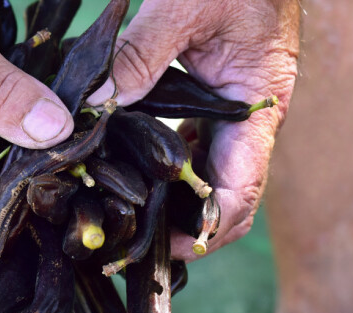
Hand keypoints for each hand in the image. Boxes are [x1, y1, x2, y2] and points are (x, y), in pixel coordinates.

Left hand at [87, 0, 300, 259]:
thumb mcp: (183, 6)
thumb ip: (142, 55)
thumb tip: (93, 105)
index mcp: (258, 109)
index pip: (241, 192)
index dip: (207, 230)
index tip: (163, 247)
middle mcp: (245, 121)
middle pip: (219, 196)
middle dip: (179, 227)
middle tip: (124, 243)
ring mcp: (226, 114)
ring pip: (200, 175)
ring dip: (166, 201)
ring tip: (116, 217)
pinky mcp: (205, 102)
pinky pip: (184, 145)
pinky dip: (157, 165)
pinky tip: (119, 169)